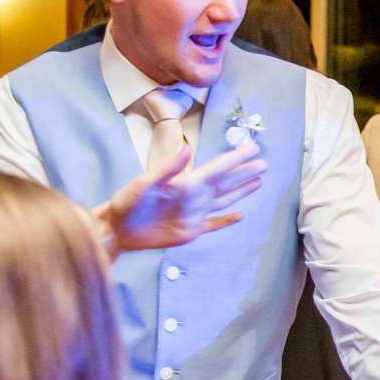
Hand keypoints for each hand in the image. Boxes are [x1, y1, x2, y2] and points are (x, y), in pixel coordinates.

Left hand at [96, 139, 266, 253]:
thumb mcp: (144, 184)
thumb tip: (186, 150)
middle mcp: (195, 197)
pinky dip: (227, 220)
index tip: (252, 148)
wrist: (117, 229)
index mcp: (187, 184)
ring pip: (224, 200)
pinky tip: (240, 215)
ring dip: (241, 191)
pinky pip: (214, 224)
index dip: (235, 159)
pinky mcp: (191, 230)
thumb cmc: (127, 203)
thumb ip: (167, 169)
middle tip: (263, 163)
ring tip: (258, 181)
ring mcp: (195, 214)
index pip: (217, 169)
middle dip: (244, 173)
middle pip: (226, 183)